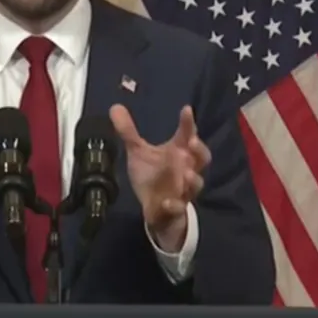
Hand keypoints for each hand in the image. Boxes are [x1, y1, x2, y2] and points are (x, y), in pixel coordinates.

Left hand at [109, 104, 209, 250]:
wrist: (156, 210)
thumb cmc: (152, 176)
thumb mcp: (138, 152)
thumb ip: (128, 132)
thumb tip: (115, 107)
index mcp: (178, 152)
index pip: (187, 135)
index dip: (188, 123)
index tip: (186, 110)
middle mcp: (185, 169)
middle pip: (202, 158)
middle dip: (200, 150)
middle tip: (192, 141)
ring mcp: (183, 190)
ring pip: (195, 184)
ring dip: (193, 179)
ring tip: (186, 174)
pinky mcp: (175, 209)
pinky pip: (179, 208)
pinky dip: (174, 205)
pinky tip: (166, 202)